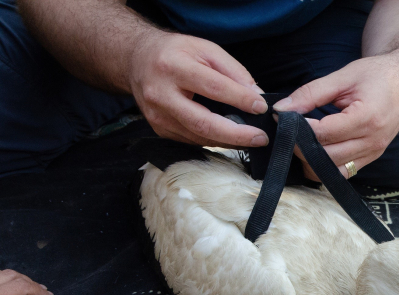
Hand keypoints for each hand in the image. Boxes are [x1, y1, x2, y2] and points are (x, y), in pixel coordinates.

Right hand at [129, 32, 269, 148]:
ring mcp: (158, 116)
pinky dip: (215, 140)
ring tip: (251, 139)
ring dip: (229, 141)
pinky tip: (230, 137)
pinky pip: (192, 140)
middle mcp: (161, 94)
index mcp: (173, 67)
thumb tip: (257, 95)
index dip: (240, 99)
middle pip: (204, 123)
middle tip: (261, 138)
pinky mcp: (159, 129)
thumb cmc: (175, 52)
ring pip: (200, 136)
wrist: (137, 60)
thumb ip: (233, 71)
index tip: (262, 107)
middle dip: (237, 134)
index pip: (214, 88)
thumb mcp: (205, 49)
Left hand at [273, 53, 398, 179]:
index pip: (323, 133)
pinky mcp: (373, 157)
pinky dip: (327, 166)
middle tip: (288, 132)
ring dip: (312, 161)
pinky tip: (317, 151)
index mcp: (367, 118)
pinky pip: (345, 172)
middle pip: (327, 157)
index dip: (299, 128)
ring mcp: (375, 152)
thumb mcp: (344, 76)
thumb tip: (282, 109)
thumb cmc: (379, 74)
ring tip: (301, 142)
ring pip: (334, 171)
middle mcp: (373, 140)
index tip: (285, 118)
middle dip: (302, 147)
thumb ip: (311, 93)